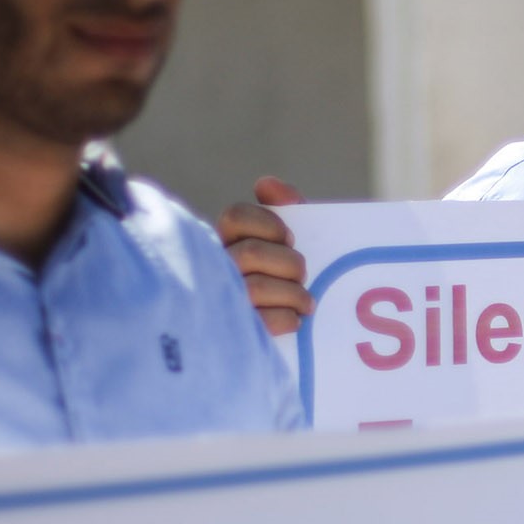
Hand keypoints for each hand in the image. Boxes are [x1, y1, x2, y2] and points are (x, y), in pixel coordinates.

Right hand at [216, 176, 311, 336]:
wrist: (307, 340)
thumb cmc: (291, 283)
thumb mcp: (295, 244)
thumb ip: (289, 210)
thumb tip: (266, 183)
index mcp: (227, 244)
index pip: (235, 217)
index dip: (268, 224)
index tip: (289, 237)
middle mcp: (215, 270)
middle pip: (250, 254)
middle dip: (287, 263)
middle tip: (303, 274)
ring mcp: (220, 303)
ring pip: (255, 289)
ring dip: (293, 294)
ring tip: (307, 303)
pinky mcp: (232, 337)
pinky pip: (261, 323)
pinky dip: (286, 319)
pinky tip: (295, 321)